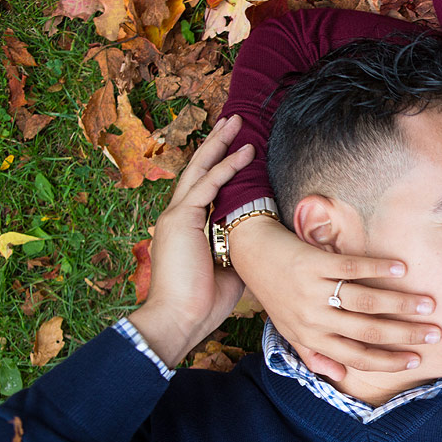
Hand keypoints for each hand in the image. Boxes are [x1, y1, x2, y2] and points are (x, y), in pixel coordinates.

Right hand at [129, 116, 253, 365]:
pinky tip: (243, 152)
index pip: (205, 188)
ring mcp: (176, 217)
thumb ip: (242, 251)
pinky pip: (207, 186)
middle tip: (233, 121)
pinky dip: (226, 168)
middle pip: (199, 171)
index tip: (237, 149)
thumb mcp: (230, 270)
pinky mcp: (180, 220)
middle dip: (216, 144)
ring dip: (219, 145)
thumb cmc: (202, 304)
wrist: (178, 320)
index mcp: (186, 229)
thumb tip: (266, 244)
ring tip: (236, 123)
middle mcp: (177, 217)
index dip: (220, 167)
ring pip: (200, 170)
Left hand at [227, 214, 441, 381]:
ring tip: (427, 304)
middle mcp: (313, 317)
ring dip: (401, 304)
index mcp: (311, 337)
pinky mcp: (314, 263)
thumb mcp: (289, 329)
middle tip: (434, 333)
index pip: (355, 357)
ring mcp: (314, 290)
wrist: (252, 254)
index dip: (388, 362)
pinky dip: (379, 269)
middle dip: (405, 334)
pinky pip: (352, 268)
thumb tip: (339, 376)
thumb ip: (314, 354)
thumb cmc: (275, 293)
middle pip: (368, 331)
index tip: (416, 360)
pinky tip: (401, 270)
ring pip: (366, 302)